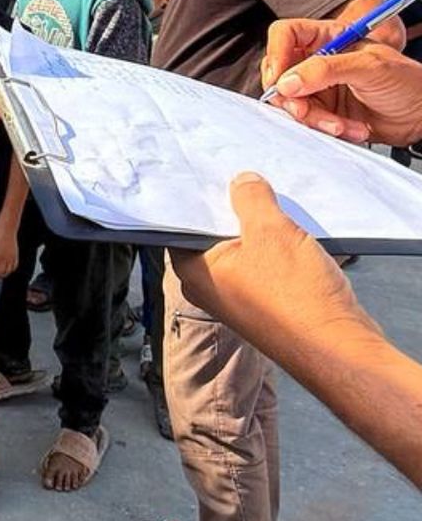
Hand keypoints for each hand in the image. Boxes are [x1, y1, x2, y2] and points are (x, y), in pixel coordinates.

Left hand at [173, 174, 378, 362]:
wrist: (339, 348)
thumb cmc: (296, 297)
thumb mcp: (270, 230)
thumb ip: (250, 199)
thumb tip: (242, 182)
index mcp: (195, 272)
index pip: (182, 225)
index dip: (198, 197)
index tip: (209, 172)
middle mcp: (211, 288)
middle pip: (216, 234)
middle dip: (234, 208)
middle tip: (249, 178)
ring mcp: (241, 298)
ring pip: (246, 248)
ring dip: (263, 226)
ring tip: (278, 199)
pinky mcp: (270, 305)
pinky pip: (269, 265)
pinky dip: (281, 247)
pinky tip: (298, 228)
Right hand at [262, 20, 421, 146]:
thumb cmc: (406, 80)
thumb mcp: (368, 67)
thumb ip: (325, 70)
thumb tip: (286, 82)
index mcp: (327, 38)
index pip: (285, 35)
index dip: (276, 54)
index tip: (279, 79)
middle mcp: (318, 62)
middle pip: (280, 74)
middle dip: (292, 97)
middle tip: (305, 111)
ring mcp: (320, 89)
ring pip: (292, 104)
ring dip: (315, 119)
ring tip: (342, 125)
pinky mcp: (325, 113)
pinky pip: (308, 123)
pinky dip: (326, 130)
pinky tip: (352, 129)